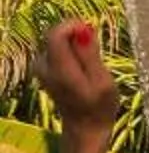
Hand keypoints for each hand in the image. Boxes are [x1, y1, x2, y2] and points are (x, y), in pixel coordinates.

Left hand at [37, 22, 120, 136]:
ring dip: (74, 47)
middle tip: (95, 54)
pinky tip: (80, 69)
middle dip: (76, 37)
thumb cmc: (99, 105)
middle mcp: (44, 66)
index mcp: (59, 68)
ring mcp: (41, 68)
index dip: (73, 26)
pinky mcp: (43, 70)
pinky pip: (55, 50)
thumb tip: (83, 29)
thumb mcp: (102, 81)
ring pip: (56, 42)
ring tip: (89, 65)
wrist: (85, 126)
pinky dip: (69, 53)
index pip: (56, 33)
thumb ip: (89, 55)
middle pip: (55, 36)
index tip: (92, 31)